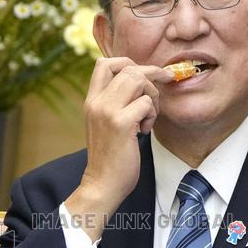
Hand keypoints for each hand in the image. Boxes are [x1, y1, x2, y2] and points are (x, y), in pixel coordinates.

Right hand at [65, 58, 173, 239]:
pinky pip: (146, 103)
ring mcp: (107, 111)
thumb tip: (139, 83)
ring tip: (147, 118)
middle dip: (150, 80)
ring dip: (151, 97)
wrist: (102, 184)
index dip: (128, 63)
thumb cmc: (110, 157)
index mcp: (92, 101)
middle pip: (129, 69)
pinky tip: (144, 131)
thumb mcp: (106, 124)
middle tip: (155, 99)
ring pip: (139, 80)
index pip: (104, 63)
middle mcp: (97, 102)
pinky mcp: (121, 123)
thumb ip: (115, 103)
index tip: (144, 78)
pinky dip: (151, 115)